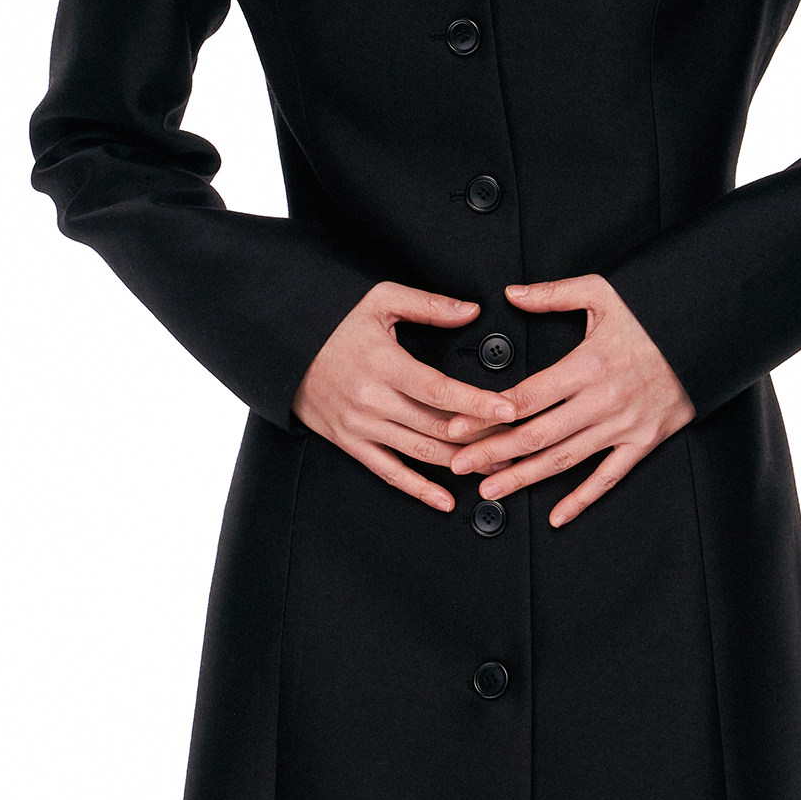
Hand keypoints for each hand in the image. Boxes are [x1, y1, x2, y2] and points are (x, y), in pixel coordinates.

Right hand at [293, 282, 520, 510]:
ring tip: (496, 468)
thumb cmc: (332, 322)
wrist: (283, 347)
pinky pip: (388, 472)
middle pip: (437, 427)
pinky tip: (445, 500)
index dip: (478, 402)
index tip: (510, 409)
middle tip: (517, 442)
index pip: (440, 390)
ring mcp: (360, 425)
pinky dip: (418, 490)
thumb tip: (471, 311)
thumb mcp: (379, 300)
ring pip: (420, 453)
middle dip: (481, 438)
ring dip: (461, 465)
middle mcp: (372, 400)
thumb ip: (429, 305)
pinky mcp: (349, 442)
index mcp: (384, 364)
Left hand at [447, 274, 694, 527]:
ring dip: (524, 478)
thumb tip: (513, 293)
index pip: (525, 396)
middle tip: (459, 467)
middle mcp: (602, 399)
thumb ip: (553, 294)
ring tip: (490, 490)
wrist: (709, 332)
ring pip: (565, 459)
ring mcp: (624, 424)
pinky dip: (583, 499)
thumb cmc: (655, 313)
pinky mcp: (644, 440)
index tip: (456, 427)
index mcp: (587, 364)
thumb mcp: (603, 292)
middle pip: (537, 434)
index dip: (486, 415)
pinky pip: (609, 477)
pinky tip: (558, 515)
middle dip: (492, 453)